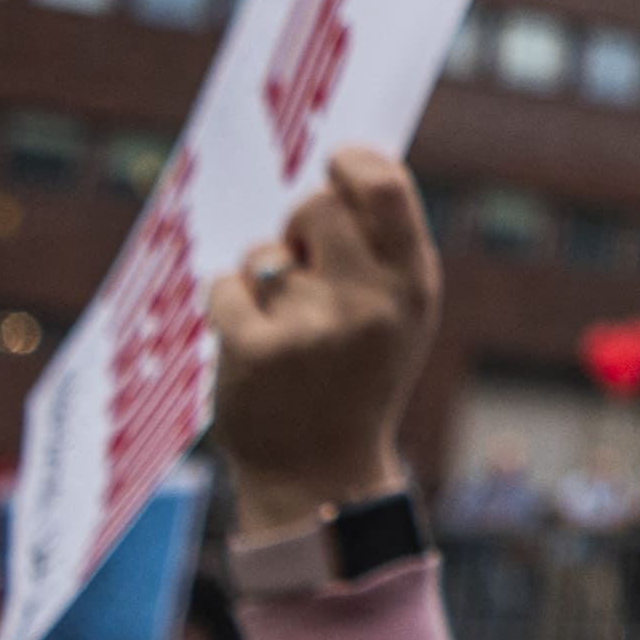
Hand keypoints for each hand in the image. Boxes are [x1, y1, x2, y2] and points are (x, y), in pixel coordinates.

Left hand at [205, 147, 435, 542]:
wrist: (321, 475)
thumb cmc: (359, 380)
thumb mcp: (400, 315)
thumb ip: (382, 250)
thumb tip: (341, 174)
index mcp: (413, 285)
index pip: (385, 187)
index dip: (353, 164)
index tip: (336, 168)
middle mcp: (371, 302)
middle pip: (316, 206)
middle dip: (300, 226)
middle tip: (304, 265)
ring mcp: (312, 325)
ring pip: (266, 253)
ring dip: (264, 279)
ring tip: (285, 326)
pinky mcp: (256, 349)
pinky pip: (226, 286)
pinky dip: (229, 308)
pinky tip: (251, 344)